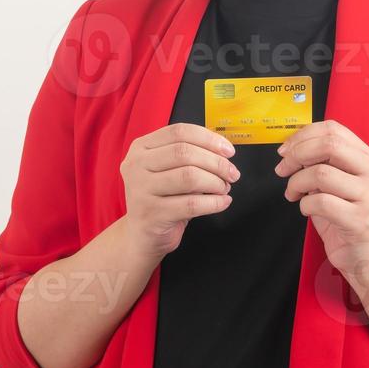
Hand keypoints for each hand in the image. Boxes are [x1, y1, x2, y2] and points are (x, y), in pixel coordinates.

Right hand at [120, 123, 239, 259]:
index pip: (179, 132)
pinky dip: (214, 203)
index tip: (228, 150)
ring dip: (215, 182)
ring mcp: (141, 190)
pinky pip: (191, 204)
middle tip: (232, 173)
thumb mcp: (168, 170)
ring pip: (189, 176)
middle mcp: (136, 165)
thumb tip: (223, 150)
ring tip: (224, 188)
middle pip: (185, 152)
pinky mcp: (152, 214)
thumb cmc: (162, 198)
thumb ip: (189, 155)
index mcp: (141, 147)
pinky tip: (222, 202)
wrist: (142, 235)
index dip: (209, 139)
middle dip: (216, 162)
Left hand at [274, 119, 368, 272]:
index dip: (303, 135)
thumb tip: (291, 148)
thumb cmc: (344, 214)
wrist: (365, 253)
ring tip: (293, 194)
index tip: (285, 150)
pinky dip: (304, 205)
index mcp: (368, 158)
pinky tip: (307, 210)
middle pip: (329, 145)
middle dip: (297, 155)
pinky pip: (320, 202)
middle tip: (282, 169)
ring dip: (296, 183)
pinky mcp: (359, 220)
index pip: (334, 129)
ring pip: (320, 174)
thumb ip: (321, 162)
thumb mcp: (336, 181)